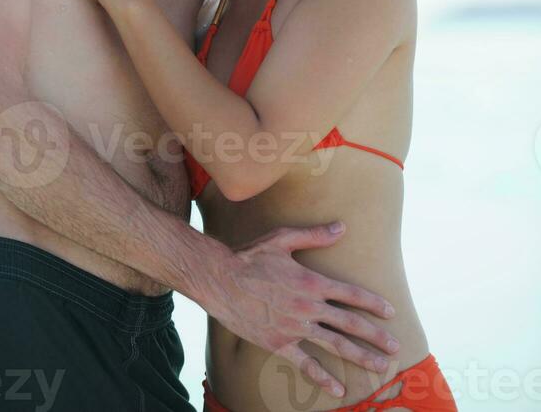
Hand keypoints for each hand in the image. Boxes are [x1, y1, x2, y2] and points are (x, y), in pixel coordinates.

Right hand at [203, 223, 398, 398]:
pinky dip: (323, 378)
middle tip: (396, 348)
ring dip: (360, 356)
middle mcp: (309, 307)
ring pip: (335, 345)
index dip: (373, 303)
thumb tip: (342, 227)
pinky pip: (306, 364)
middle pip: (350, 323)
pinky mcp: (279, 343)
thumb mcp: (283, 239)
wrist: (221, 280)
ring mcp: (295, 327)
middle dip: (376, 336)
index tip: (391, 312)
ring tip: (380, 367)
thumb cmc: (251, 256)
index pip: (351, 294)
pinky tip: (338, 390)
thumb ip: (314, 235)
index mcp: (312, 281)